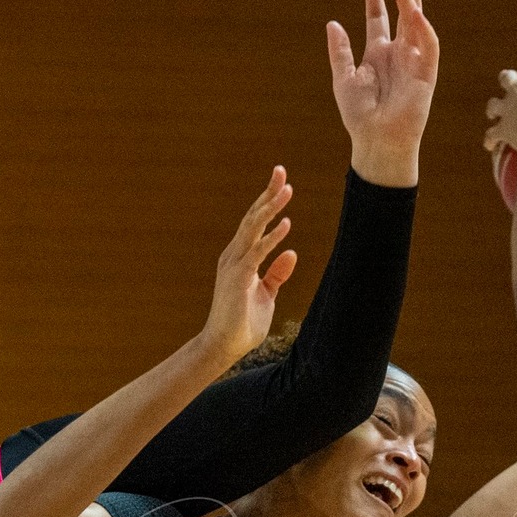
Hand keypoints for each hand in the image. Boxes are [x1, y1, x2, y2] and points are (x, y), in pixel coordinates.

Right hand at [201, 168, 297, 364]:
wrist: (224, 346)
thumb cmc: (243, 322)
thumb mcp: (267, 294)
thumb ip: (277, 273)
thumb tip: (292, 252)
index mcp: (240, 257)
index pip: (254, 223)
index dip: (267, 201)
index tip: (281, 182)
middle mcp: (234, 255)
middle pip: (252, 217)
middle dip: (267, 193)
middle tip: (281, 170)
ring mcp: (233, 265)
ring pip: (252, 229)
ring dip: (271, 208)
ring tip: (287, 189)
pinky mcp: (237, 278)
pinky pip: (257, 253)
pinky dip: (271, 238)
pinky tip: (286, 224)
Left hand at [328, 0, 437, 187]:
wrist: (376, 141)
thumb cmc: (359, 116)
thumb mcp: (343, 79)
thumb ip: (340, 51)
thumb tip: (333, 23)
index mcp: (378, 54)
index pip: (380, 17)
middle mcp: (398, 53)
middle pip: (405, 11)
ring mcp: (414, 61)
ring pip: (417, 22)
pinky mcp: (427, 73)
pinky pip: (429, 45)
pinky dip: (423, 27)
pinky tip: (415, 10)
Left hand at [484, 37, 516, 159]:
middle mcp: (516, 89)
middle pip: (507, 78)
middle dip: (509, 77)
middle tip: (510, 78)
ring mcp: (507, 110)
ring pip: (494, 104)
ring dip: (495, 106)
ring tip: (495, 110)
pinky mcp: (503, 130)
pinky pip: (492, 135)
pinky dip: (490, 139)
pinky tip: (489, 144)